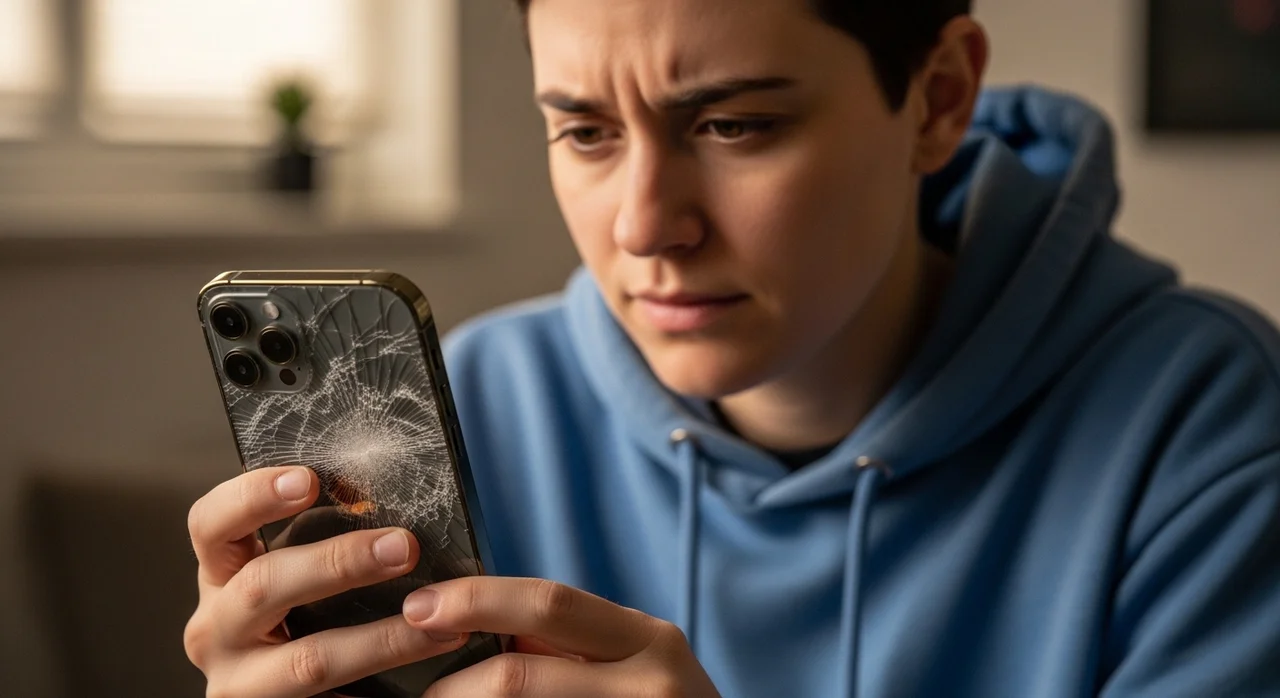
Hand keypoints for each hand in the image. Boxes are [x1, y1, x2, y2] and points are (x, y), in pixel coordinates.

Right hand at [183, 466, 470, 697]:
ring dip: (382, 639)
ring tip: (439, 623)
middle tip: (403, 547)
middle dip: (338, 562)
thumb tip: (378, 496)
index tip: (307, 479)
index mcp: (221, 579)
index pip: (211, 526)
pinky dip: (389, 683)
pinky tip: (429, 662)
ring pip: (308, 661)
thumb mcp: (297, 578)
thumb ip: (320, 540)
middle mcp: (216, 631)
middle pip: (262, 586)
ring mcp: (241, 685)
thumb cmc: (302, 623)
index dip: (251, 496)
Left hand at [401, 577, 721, 696]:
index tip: (420, 605)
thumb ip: (575, 642)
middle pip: (523, 671)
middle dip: (454, 674)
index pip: (549, 603)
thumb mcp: (637, 664)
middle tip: (412, 679)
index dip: (477, 600)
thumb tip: (482, 620)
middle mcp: (649, 679)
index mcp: (646, 639)